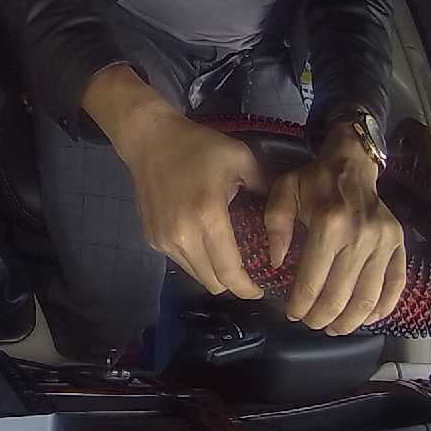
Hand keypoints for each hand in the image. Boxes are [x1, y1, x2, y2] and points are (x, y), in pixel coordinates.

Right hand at [85, 65, 265, 299]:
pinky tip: (204, 241)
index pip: (229, 271)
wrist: (149, 141)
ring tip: (227, 258)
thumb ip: (265, 190)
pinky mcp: (153, 239)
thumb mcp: (242, 160)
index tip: (261, 289)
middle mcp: (182, 235)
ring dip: (214, 273)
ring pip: (196, 275)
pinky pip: (180, 262)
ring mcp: (163, 240)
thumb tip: (281, 216)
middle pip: (212, 282)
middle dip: (233, 284)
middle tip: (248, 274)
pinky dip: (196, 260)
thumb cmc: (198, 147)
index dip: (247, 288)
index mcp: (208, 216)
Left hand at [266, 124, 405, 334]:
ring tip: (334, 328)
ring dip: (351, 320)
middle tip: (311, 324)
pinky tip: (368, 318)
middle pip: (340, 294)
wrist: (351, 164)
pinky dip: (384, 306)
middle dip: (322, 317)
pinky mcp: (398, 244)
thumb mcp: (282, 193)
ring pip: (369, 296)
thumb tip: (276, 263)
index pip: (313, 279)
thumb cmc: (312, 181)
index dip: (301, 304)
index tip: (292, 314)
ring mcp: (383, 242)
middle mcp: (360, 236)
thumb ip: (275, 227)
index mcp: (328, 225)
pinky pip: (396, 283)